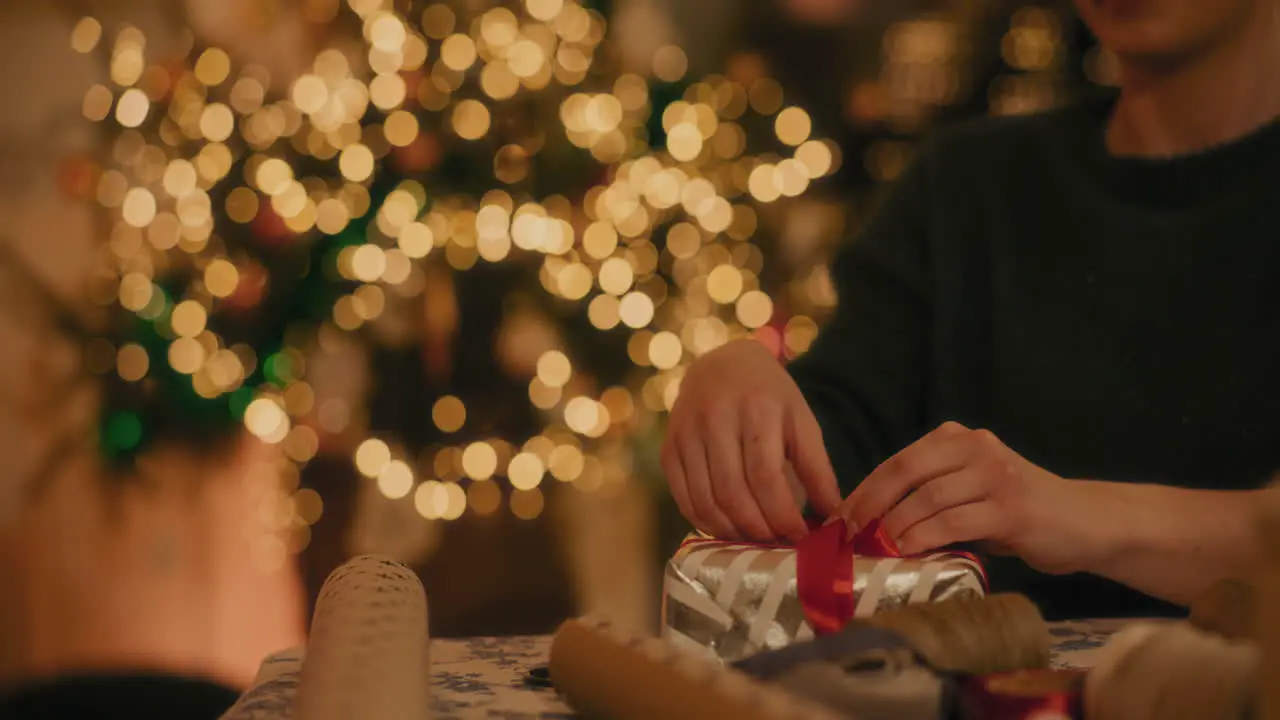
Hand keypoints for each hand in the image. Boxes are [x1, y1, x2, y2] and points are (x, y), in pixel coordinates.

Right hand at [661, 339, 841, 542]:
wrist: (722, 364)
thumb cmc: (769, 397)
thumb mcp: (801, 421)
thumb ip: (817, 468)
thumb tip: (834, 518)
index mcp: (757, 409)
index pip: (766, 477)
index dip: (783, 515)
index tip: (800, 537)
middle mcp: (715, 419)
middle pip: (733, 493)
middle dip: (758, 529)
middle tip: (777, 544)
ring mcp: (686, 433)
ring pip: (706, 501)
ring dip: (732, 531)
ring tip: (756, 540)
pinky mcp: (669, 448)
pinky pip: (683, 498)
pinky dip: (705, 522)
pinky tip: (727, 528)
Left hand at [834, 422, 1100, 574]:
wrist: (1085, 522)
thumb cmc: (1018, 512)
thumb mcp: (970, 491)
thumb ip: (930, 496)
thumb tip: (871, 525)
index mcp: (957, 438)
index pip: (898, 461)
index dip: (864, 490)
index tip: (839, 519)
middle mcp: (975, 446)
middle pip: (905, 471)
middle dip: (870, 505)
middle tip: (849, 536)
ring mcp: (995, 473)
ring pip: (927, 497)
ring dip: (895, 526)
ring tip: (875, 549)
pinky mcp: (1011, 506)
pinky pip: (954, 521)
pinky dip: (924, 537)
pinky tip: (907, 552)